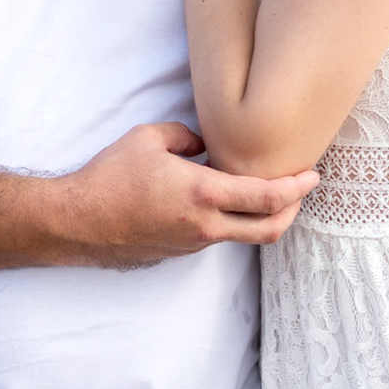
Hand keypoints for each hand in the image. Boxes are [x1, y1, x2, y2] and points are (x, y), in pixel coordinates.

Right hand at [62, 122, 316, 268]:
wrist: (75, 222)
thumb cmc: (109, 177)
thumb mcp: (149, 138)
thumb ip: (187, 136)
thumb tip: (204, 144)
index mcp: (203, 194)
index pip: (267, 197)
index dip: (297, 188)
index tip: (313, 175)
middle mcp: (204, 226)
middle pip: (269, 229)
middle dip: (293, 210)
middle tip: (302, 189)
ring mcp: (193, 244)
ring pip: (244, 235)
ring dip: (264, 217)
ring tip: (271, 192)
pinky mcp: (180, 252)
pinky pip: (219, 237)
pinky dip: (235, 221)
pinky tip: (229, 202)